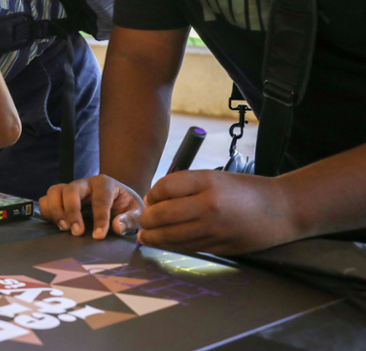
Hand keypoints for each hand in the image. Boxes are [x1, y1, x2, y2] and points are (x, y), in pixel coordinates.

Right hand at [39, 175, 144, 238]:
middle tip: (77, 232)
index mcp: (105, 183)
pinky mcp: (61, 197)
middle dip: (72, 212)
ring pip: (55, 191)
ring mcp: (70, 189)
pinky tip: (58, 225)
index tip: (99, 236)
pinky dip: (48, 212)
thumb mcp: (136, 211)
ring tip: (65, 228)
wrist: (119, 200)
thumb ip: (130, 219)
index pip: (100, 200)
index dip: (99, 219)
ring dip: (56, 210)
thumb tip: (117, 227)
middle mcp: (85, 183)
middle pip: (71, 190)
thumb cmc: (127, 206)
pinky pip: (46, 200)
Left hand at [139, 170, 296, 254]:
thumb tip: (154, 200)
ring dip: (153, 237)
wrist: (284, 209)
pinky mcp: (219, 247)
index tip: (151, 198)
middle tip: (143, 220)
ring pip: (171, 236)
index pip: (164, 188)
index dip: (152, 194)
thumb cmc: (246, 191)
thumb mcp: (215, 178)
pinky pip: (187, 248)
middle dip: (147, 219)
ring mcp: (214, 229)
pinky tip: (163, 243)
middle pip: (162, 215)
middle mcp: (208, 206)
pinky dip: (170, 246)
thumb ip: (185, 187)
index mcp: (207, 182)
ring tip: (146, 236)